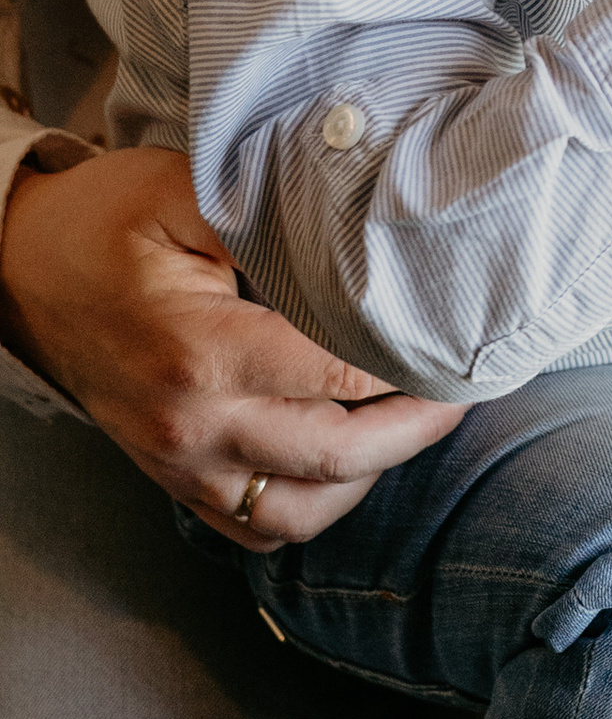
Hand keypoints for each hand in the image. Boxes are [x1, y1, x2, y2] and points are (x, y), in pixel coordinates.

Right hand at [0, 145, 463, 538]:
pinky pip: (256, 529)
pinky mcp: (172, 481)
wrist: (19, 269)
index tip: (458, 343)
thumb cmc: (105, 223)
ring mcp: (178, 465)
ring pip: (301, 513)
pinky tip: (347, 461)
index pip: (338, 377)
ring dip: (369, 475)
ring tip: (412, 423)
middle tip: (460, 391)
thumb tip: (359, 228)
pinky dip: (313, 507)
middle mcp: (191, 426)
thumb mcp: (184, 190)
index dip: (409, 364)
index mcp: (201, 353)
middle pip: (334, 457)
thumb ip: (272, 212)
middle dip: (414, 427)